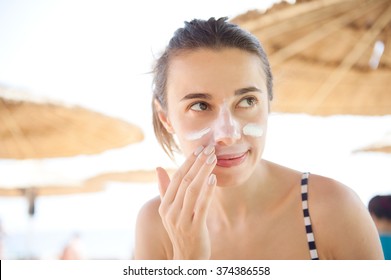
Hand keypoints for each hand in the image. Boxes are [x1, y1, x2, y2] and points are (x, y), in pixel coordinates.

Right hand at [156, 145, 216, 259]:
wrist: (187, 258)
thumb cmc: (181, 230)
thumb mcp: (170, 211)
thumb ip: (165, 189)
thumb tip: (158, 167)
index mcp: (165, 205)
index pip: (176, 178)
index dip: (188, 161)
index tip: (199, 148)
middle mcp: (170, 211)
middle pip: (185, 181)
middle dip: (198, 162)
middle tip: (209, 148)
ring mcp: (181, 220)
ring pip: (192, 190)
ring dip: (203, 172)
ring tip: (213, 158)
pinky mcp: (194, 228)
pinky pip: (201, 206)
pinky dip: (207, 191)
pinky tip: (214, 178)